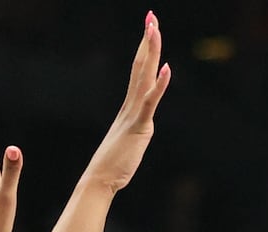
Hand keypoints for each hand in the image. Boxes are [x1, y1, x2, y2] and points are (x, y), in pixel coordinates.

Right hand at [85, 13, 171, 192]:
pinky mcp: (139, 127)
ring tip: (154, 28)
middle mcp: (131, 105)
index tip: (149, 29)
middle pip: (140, 66)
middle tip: (151, 16)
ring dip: (151, 52)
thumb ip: (135, 129)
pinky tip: (167, 69)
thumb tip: (141, 127)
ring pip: (144, 77)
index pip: (138, 72)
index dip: (145, 50)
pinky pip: (150, 102)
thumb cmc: (113, 165)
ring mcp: (134, 114)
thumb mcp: (128, 142)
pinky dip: (159, 85)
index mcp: (130, 108)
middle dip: (147, 41)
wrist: (100, 179)